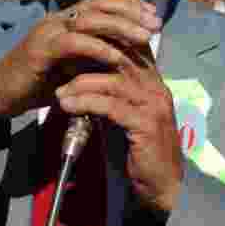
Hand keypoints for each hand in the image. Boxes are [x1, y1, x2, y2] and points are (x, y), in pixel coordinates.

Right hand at [0, 0, 162, 127]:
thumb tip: (130, 52)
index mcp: (68, 18)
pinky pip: (74, 43)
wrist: (1, 95)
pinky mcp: (41, 49)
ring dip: (121, 26)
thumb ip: (97, 55)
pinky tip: (117, 57)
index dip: (131, 3)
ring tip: (144, 38)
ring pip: (90, 18)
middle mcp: (59, 18)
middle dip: (133, 11)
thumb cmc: (40, 82)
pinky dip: (98, 48)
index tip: (154, 16)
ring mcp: (48, 31)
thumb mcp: (75, 65)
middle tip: (155, 24)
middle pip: (101, 2)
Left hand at [55, 43, 183, 212]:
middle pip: (121, 58)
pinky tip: (68, 106)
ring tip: (60, 92)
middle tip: (60, 64)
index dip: (104, 40)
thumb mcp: (128, 116)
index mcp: (155, 82)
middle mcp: (157, 88)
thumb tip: (83, 80)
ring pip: (114, 82)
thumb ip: (114, 96)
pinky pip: (111, 106)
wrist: (164, 185)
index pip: (132, 47)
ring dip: (82, 84)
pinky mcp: (146, 124)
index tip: (75, 41)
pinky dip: (87, 103)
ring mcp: (154, 105)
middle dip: (88, 58)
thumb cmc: (142, 151)